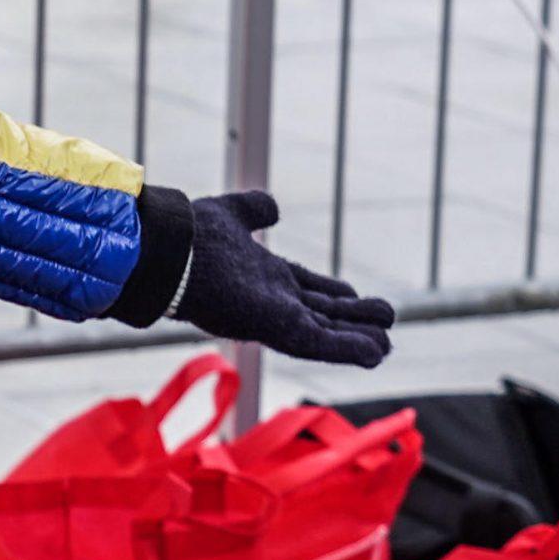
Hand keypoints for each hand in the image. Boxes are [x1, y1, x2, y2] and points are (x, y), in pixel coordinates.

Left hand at [175, 192, 394, 365]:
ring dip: (360, 338)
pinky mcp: (279, 328)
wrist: (170, 250)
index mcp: (265, 276)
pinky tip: (377, 352)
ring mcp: (278, 316)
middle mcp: (274, 300)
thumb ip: (254, 208)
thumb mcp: (231, 213)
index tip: (359, 297)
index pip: (310, 289)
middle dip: (356, 320)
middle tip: (387, 323)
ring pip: (329, 332)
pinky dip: (350, 348)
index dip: (336, 295)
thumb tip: (273, 207)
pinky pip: (322, 343)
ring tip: (387, 345)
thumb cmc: (191, 234)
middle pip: (325, 314)